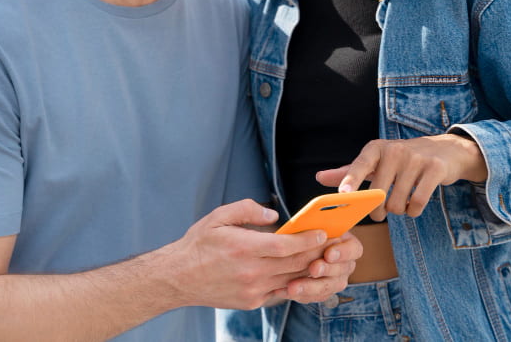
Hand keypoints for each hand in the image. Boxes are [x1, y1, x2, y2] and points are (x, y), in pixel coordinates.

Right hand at [164, 199, 332, 309]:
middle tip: (332, 243)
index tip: (322, 232)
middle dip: (316, 253)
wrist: (178, 278)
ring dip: (309, 269)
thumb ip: (247, 209)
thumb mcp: (218, 217)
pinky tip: (302, 272)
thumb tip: (273, 215)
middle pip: (293, 264)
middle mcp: (250, 272)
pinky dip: (294, 282)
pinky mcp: (251, 302)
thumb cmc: (198, 245)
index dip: (307, 240)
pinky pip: (280, 292)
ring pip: (291, 280)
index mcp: (243, 248)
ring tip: (323, 257)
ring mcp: (252, 290)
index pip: (284, 245)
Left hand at [283, 232, 361, 303]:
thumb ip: (313, 225)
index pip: (354, 249)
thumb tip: (309, 227)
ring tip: (293, 286)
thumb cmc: (301, 231)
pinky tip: (284, 291)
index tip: (329, 253)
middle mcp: (344, 264)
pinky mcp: (320, 292)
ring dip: (311, 287)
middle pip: (343, 270)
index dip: (344, 253)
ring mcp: (334, 280)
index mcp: (346, 243)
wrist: (289, 248)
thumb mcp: (308, 224)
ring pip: (328, 288)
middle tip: (313, 268)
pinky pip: (313, 297)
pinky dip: (300, 295)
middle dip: (327, 270)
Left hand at [315, 134, 486, 220]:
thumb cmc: (402, 160)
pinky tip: (413, 205)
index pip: (360, 165)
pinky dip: (413, 211)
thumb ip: (349, 171)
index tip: (344, 194)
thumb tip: (319, 178)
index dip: (351, 180)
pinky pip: (417, 203)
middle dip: (377, 211)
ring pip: (397, 203)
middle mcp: (394, 150)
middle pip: (378, 195)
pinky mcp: (434, 169)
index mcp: (376, 148)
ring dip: (398, 211)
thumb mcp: (376, 161)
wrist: (445, 151)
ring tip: (401, 203)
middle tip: (381, 210)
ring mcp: (416, 159)